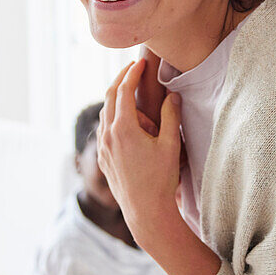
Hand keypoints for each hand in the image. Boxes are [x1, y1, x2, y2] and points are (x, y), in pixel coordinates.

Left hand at [97, 60, 182, 234]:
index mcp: (124, 128)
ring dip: (116, 99)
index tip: (141, 63)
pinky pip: (103, 129)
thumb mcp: (170, 145)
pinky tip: (123, 119)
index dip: (132, 73)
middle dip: (121, 79)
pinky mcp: (103, 159)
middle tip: (133, 68)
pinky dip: (112, 116)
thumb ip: (171, 116)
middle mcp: (108, 135)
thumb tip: (173, 95)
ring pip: (104, 113)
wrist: (145, 211)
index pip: (124, 90)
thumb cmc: (161, 179)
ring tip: (132, 94)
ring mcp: (103, 148)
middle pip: (109, 97)